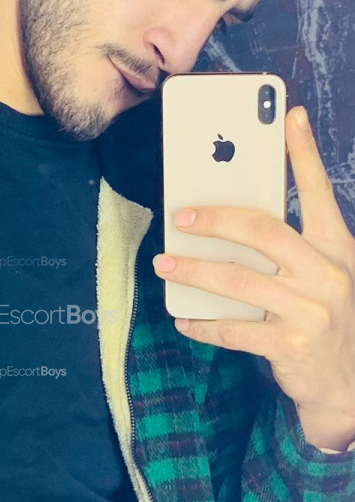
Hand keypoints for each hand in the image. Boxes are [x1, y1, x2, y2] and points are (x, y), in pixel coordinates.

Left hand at [152, 106, 354, 437]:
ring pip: (239, 279)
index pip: (321, 192)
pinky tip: (183, 318)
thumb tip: (231, 220)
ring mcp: (312, 310)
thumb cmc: (325, 320)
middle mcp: (329, 273)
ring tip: (164, 263)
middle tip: (180, 214)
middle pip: (265, 230)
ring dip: (194, 270)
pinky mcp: (291, 345)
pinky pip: (234, 328)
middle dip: (217, 217)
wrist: (348, 386)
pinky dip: (203, 323)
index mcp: (338, 249)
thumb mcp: (323, 277)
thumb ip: (292, 248)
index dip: (304, 153)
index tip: (288, 114)